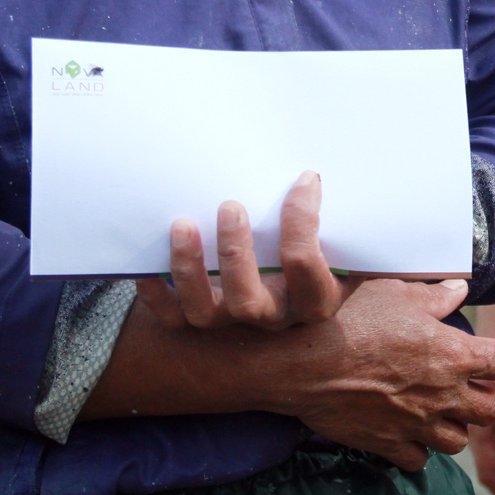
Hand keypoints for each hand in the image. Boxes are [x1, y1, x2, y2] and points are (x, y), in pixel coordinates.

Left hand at [136, 170, 360, 329]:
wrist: (305, 288)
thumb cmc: (328, 249)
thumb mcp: (348, 240)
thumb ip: (345, 217)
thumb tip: (332, 171)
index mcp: (317, 299)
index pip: (306, 265)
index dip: (303, 220)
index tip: (305, 178)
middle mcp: (275, 317)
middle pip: (248, 302)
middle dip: (235, 254)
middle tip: (230, 205)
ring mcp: (235, 323)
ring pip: (205, 312)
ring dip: (190, 269)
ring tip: (182, 225)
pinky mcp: (202, 322)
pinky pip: (172, 319)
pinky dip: (156, 294)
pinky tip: (146, 265)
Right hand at [274, 277, 494, 470]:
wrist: (299, 361)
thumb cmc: (348, 317)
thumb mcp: (397, 292)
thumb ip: (435, 296)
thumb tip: (459, 291)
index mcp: (452, 355)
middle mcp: (442, 395)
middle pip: (489, 410)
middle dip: (487, 395)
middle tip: (471, 379)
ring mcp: (415, 425)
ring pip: (459, 441)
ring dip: (457, 424)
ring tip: (442, 406)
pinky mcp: (387, 445)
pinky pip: (420, 459)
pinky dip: (422, 446)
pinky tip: (411, 428)